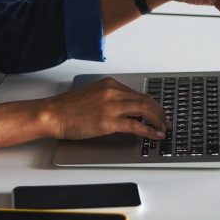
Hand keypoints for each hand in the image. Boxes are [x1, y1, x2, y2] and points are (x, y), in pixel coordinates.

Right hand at [41, 77, 165, 139]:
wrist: (53, 114)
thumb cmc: (68, 108)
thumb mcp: (93, 96)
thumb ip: (111, 100)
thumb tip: (128, 112)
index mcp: (110, 85)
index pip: (138, 94)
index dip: (152, 105)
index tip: (159, 112)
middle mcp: (113, 92)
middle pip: (146, 100)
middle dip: (160, 113)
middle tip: (166, 122)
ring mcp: (112, 106)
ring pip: (145, 110)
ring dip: (158, 121)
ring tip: (163, 129)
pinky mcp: (109, 121)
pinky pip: (136, 125)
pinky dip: (149, 130)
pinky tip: (154, 135)